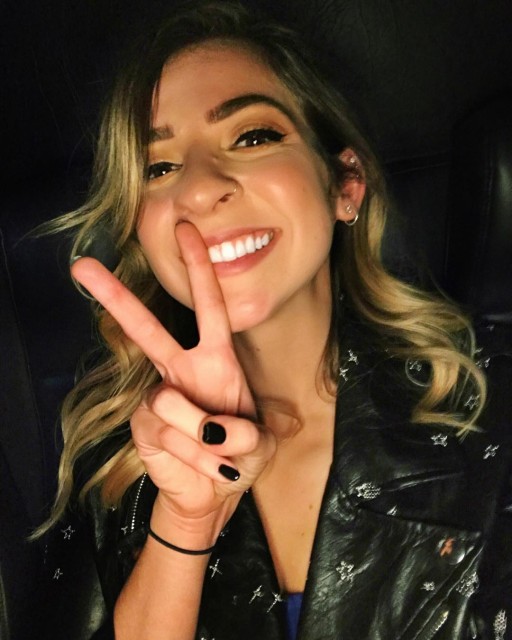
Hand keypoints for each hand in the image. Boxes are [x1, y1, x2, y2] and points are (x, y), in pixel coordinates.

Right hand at [71, 222, 273, 530]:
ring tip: (221, 457)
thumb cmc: (240, 456)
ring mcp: (157, 397)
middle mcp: (180, 371)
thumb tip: (210, 429)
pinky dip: (197, 458)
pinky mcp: (142, 426)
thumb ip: (244, 433)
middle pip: (146, 329)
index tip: (185, 230)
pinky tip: (204, 467)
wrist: (214, 493)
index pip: (209, 306)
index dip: (199, 268)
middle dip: (115, 298)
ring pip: (171, 402)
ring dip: (207, 438)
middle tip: (80, 266)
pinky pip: (167, 434)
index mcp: (215, 360)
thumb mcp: (260, 443)